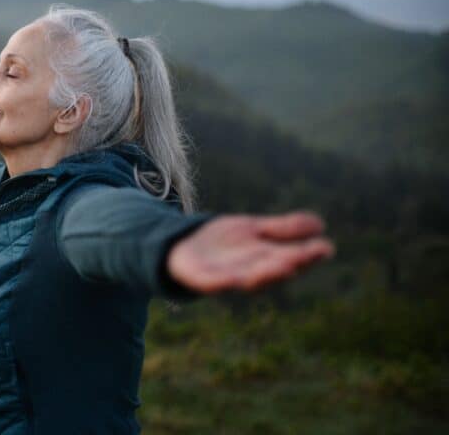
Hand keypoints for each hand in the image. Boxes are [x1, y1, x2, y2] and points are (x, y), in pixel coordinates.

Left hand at [167, 211, 335, 292]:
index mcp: (265, 260)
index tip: (326, 248)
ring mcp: (225, 277)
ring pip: (247, 280)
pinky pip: (213, 284)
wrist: (182, 246)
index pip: (291, 258)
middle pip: (272, 270)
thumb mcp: (254, 230)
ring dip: (264, 275)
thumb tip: (320, 224)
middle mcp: (249, 272)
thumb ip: (283, 229)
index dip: (308, 255)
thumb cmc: (224, 242)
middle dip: (288, 264)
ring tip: (284, 265)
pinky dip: (223, 283)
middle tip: (305, 258)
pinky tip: (233, 280)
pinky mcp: (201, 279)